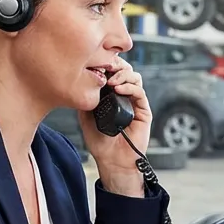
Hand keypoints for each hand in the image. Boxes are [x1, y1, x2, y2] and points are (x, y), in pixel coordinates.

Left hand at [80, 55, 150, 195]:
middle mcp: (124, 96)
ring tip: (111, 80)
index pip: (112, 72)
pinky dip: (129, 87)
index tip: (95, 64)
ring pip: (134, 77)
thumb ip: (85, 99)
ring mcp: (134, 102)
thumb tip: (80, 81)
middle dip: (116, 65)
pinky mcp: (143, 110)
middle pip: (125, 70)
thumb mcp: (85, 117)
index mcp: (111, 95)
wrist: (112, 160)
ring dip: (123, 74)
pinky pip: (139, 92)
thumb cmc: (100, 142)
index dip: (106, 64)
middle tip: (105, 68)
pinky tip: (118, 89)